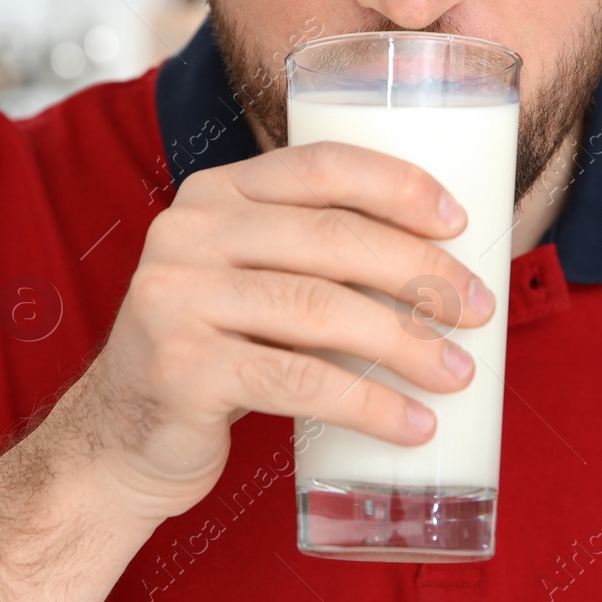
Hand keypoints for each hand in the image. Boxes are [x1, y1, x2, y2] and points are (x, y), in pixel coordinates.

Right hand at [65, 140, 492, 522]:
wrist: (123, 435)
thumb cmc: (216, 351)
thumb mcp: (248, 281)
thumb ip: (310, 255)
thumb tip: (444, 263)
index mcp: (213, 193)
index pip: (318, 166)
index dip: (398, 185)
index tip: (461, 224)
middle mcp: (187, 232)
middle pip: (330, 238)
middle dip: (420, 272)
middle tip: (478, 309)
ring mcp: (177, 298)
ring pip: (320, 309)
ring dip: (406, 343)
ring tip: (458, 371)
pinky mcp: (182, 368)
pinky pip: (298, 381)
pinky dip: (368, 403)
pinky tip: (411, 422)